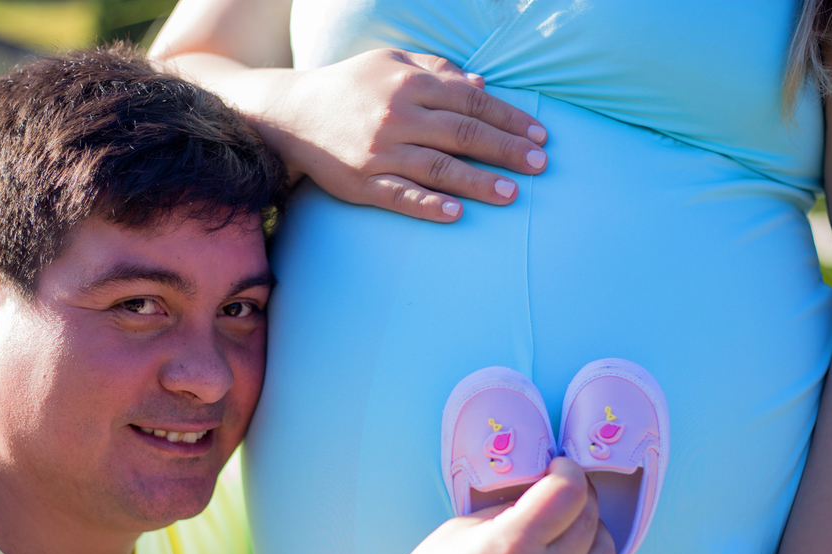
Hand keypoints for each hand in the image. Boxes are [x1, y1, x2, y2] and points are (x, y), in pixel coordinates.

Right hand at [271, 48, 548, 221]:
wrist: (291, 114)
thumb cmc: (349, 86)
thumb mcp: (390, 63)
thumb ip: (436, 70)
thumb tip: (481, 86)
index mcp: (410, 84)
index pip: (473, 102)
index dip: (510, 118)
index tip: (540, 136)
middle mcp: (398, 116)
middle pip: (463, 135)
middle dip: (506, 150)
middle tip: (539, 166)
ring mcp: (380, 152)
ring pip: (438, 168)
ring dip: (477, 181)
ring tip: (511, 194)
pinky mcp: (362, 183)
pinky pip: (400, 196)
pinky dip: (429, 205)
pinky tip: (456, 213)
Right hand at [352, 458, 621, 553]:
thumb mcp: (455, 533)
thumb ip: (504, 512)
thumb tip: (537, 499)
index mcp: (512, 545)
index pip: (569, 492)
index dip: (568, 471)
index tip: (557, 468)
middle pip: (590, 522)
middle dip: (580, 499)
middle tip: (562, 496)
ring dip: (592, 539)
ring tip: (568, 536)